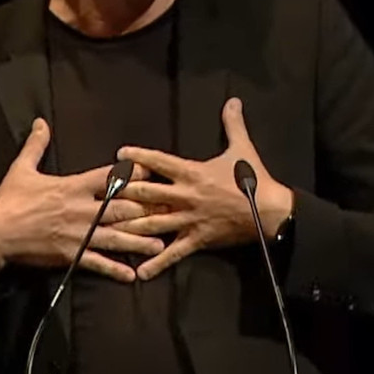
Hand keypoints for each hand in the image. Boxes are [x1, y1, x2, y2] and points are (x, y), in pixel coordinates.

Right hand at [0, 118, 163, 282]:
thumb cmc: (8, 200)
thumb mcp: (22, 169)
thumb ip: (36, 145)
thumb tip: (41, 121)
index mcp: (71, 187)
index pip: (107, 178)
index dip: (131, 175)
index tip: (151, 173)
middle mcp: (79, 210)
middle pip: (119, 208)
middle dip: (144, 210)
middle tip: (167, 212)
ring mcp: (76, 235)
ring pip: (114, 237)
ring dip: (138, 241)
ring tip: (160, 244)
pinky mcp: (69, 255)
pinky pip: (96, 263)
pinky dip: (114, 269)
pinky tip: (131, 275)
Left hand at [112, 98, 294, 280]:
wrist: (270, 211)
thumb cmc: (253, 178)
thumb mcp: (242, 148)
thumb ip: (233, 124)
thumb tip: (233, 100)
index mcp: (193, 173)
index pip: (160, 162)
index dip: (139, 157)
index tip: (120, 153)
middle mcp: (186, 196)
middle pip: (148, 195)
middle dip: (125, 194)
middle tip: (103, 194)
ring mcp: (189, 220)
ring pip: (154, 224)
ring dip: (131, 227)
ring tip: (108, 230)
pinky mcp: (197, 240)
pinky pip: (174, 253)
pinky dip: (157, 263)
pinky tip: (140, 272)